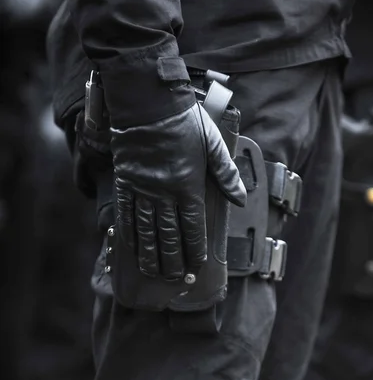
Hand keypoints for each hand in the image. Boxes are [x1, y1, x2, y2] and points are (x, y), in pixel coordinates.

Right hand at [112, 102, 245, 278]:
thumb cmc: (184, 119)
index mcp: (188, 186)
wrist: (147, 100)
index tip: (196, 267)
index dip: (195, 250)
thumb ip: (226, 173)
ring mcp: (142, 189)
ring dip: (150, 254)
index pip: (193, 228)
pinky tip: (131, 247)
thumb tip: (240, 198)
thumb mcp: (213, 142)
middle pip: (169, 236)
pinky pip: (126, 213)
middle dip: (173, 260)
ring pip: (146, 230)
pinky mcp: (126, 182)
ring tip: (152, 272)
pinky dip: (129, 233)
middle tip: (174, 279)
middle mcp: (164, 193)